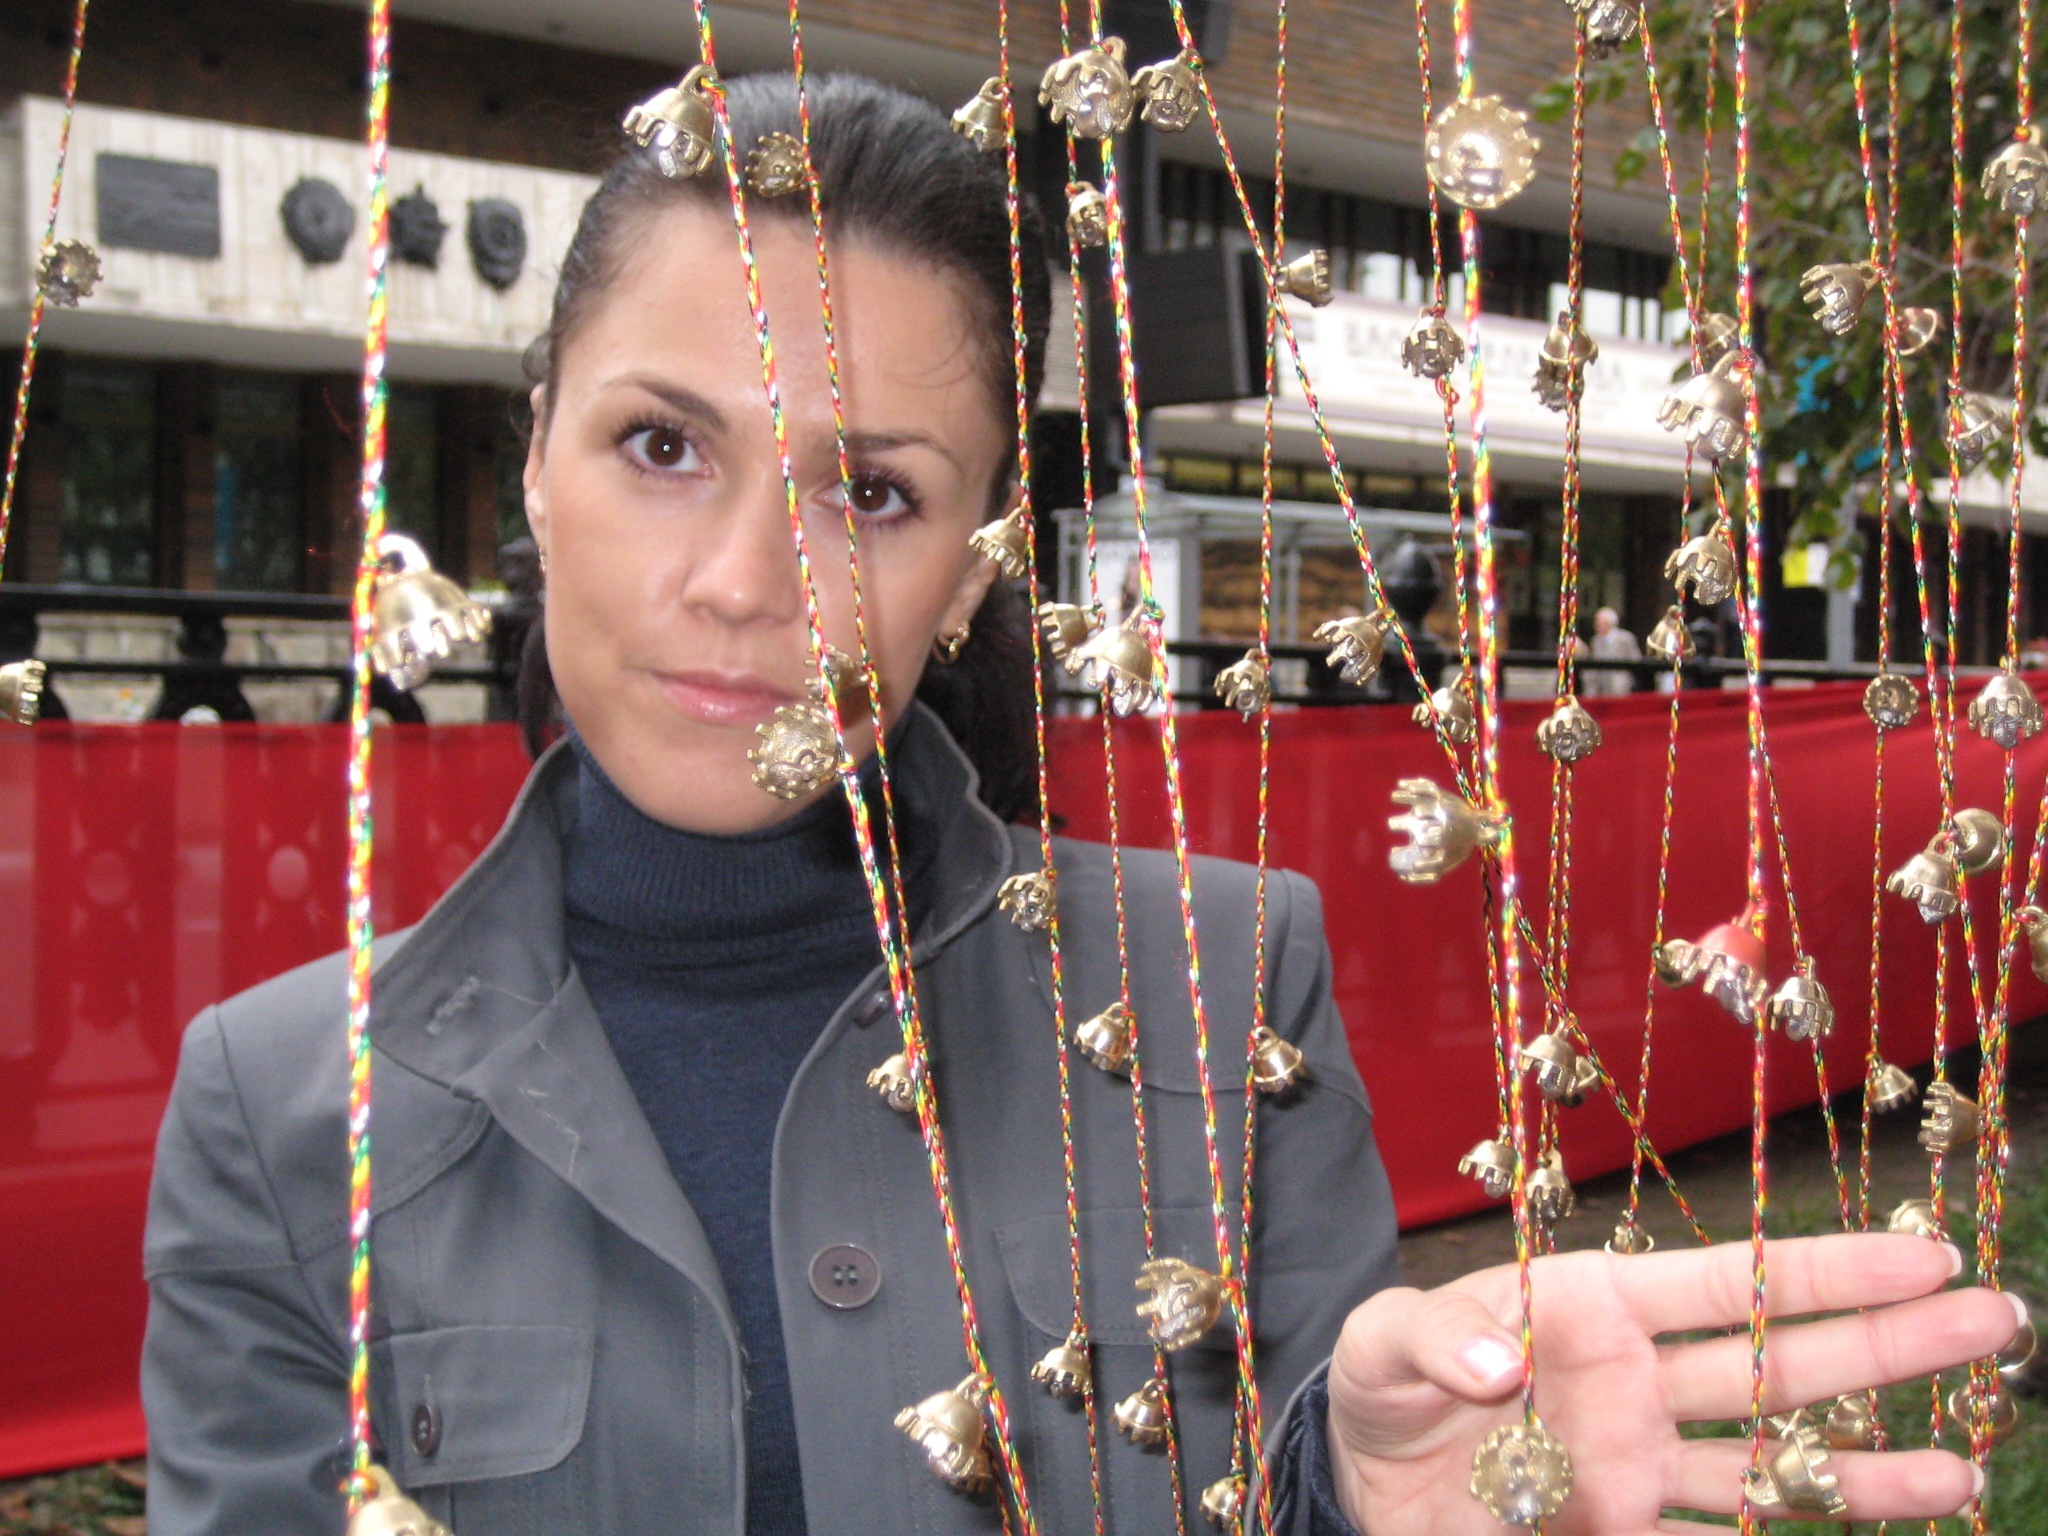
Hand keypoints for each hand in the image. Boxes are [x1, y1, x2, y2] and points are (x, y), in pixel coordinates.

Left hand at [1325, 1232, 2022, 1535]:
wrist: (1365, 1491)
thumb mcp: (1382, 1345)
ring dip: (1872, 1453)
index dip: (1819, 1269)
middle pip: (1778, 1358)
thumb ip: (1434, 1338)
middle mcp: (1638, 1380)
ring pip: (1776, 1452)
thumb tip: (1499, 1365)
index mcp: (1591, 1307)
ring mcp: (1646, 1462)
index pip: (1722, 1283)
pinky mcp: (1633, 1530)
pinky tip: (1902, 1509)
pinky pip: (1733, 1531)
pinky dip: (1808, 1525)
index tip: (1919, 1252)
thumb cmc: (1382, 1390)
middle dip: (1886, 1338)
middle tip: (1993, 1314)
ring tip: (1970, 1447)